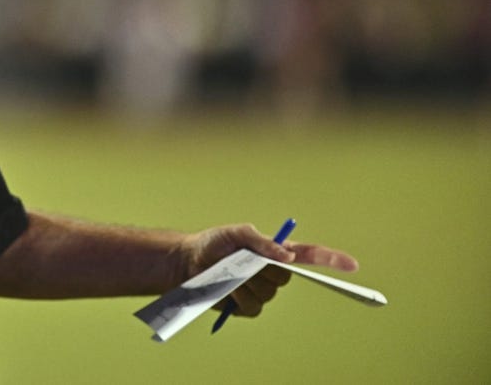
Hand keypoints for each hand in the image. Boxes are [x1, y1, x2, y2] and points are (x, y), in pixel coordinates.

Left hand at [181, 223, 358, 317]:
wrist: (188, 262)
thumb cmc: (212, 243)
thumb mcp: (234, 233)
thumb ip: (259, 240)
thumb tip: (286, 254)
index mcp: (275, 252)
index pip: (309, 255)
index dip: (331, 259)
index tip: (352, 264)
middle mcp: (273, 272)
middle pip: (285, 277)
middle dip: (264, 269)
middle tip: (242, 260)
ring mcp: (262, 291)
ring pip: (268, 293)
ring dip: (246, 282)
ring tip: (228, 273)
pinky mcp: (249, 307)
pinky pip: (253, 306)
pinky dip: (238, 296)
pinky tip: (227, 288)